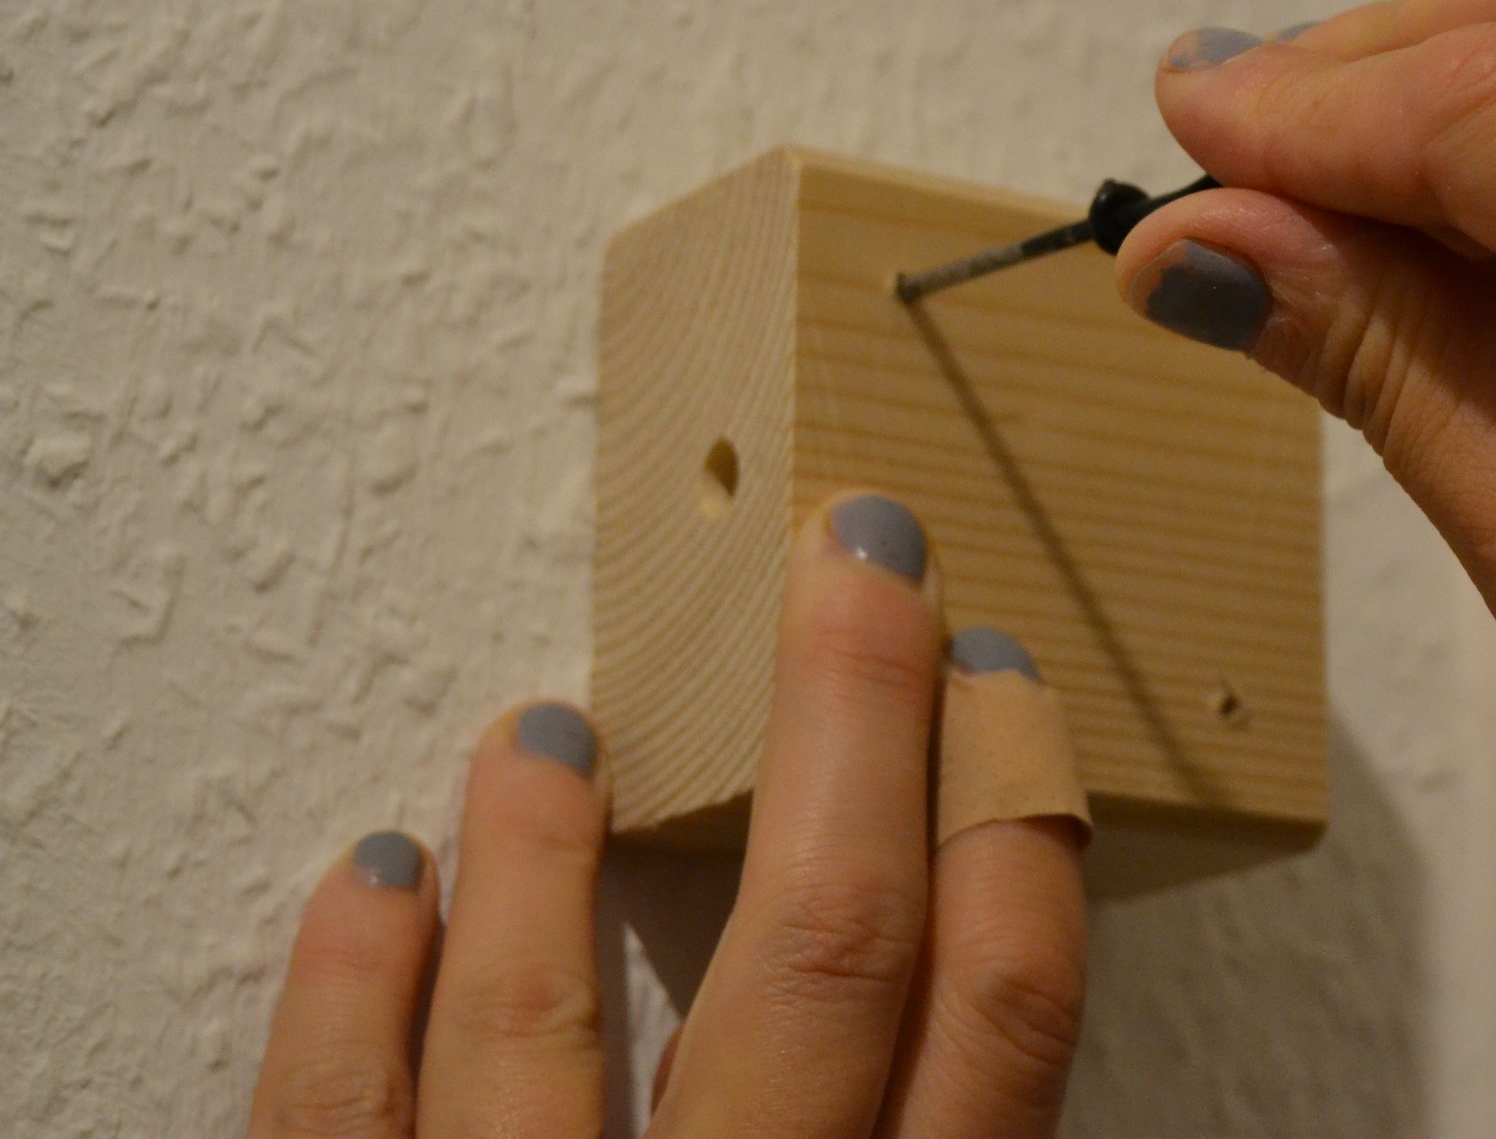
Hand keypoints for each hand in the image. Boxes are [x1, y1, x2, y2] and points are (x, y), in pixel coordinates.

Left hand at [246, 492, 1086, 1138]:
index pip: (998, 1018)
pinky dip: (347, 992)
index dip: (1011, 821)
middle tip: (861, 558)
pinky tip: (374, 880)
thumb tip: (976, 1001)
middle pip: (824, 956)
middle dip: (856, 726)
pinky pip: (339, 1129)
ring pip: (542, 1031)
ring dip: (550, 846)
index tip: (996, 674)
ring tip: (547, 724)